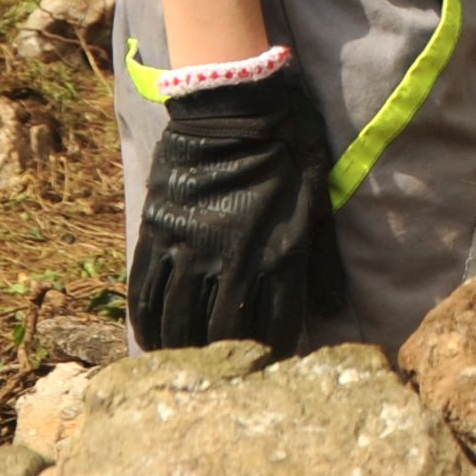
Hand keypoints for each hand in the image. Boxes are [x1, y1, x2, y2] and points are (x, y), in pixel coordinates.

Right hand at [125, 60, 341, 349]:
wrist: (234, 105)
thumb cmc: (287, 149)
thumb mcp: (318, 202)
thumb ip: (321, 260)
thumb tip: (331, 309)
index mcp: (278, 256)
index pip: (275, 329)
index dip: (272, 355)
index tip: (268, 367)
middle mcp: (231, 260)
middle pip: (218, 334)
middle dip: (219, 359)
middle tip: (217, 371)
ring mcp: (189, 247)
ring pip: (176, 320)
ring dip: (179, 347)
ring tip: (181, 362)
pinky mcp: (157, 231)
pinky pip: (144, 290)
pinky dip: (145, 322)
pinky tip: (150, 338)